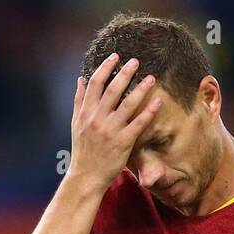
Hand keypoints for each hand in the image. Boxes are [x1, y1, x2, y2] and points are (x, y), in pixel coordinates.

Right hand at [67, 53, 161, 190]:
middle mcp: (97, 119)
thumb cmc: (82, 151)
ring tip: (151, 78)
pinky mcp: (123, 143)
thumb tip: (80, 79)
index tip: (115, 57)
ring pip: (127, 104)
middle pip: (112, 90)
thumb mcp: (75, 124)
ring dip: (140, 89)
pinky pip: (138, 124)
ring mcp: (110, 131)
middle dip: (125, 73)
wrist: (85, 177)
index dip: (105, 68)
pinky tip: (158, 101)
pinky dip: (149, 111)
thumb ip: (79, 101)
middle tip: (136, 61)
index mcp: (86, 113)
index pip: (95, 84)